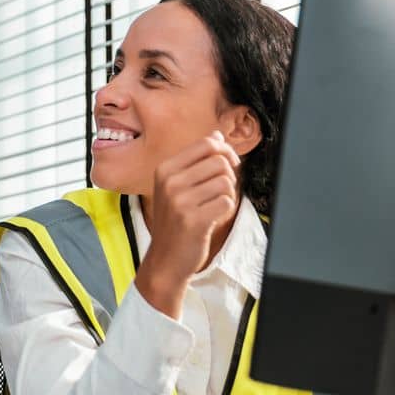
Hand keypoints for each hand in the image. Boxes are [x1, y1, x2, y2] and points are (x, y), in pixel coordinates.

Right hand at [134, 131, 240, 319]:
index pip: (206, 144)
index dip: (225, 151)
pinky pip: (227, 202)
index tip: (229, 164)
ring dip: (228, 195)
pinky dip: (227, 210)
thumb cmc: (174, 221)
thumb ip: (196, 161)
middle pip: (220, 162)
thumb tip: (216, 136)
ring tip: (214, 206)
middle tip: (221, 191)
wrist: (165, 259)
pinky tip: (214, 217)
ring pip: (226, 182)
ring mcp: (180, 201)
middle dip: (229, 175)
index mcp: (165, 169)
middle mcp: (170, 182)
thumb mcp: (176, 186)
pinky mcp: (194, 220)